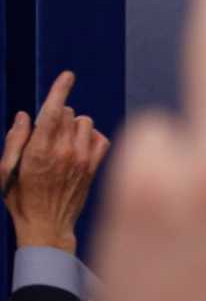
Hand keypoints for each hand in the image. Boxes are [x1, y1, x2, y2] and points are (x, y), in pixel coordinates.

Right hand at [1, 71, 109, 251]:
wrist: (47, 225)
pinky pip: (100, 138)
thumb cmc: (21, 199)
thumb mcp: (5, 170)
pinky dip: (90, 137)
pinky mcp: (94, 167)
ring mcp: (83, 159)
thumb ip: (15, 140)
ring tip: (61, 142)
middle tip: (44, 134)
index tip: (68, 75)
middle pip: (67, 113)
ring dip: (72, 125)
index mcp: (39, 150)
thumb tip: (25, 115)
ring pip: (85, 122)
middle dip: (55, 115)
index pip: (53, 111)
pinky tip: (78, 147)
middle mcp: (65, 152)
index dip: (60, 89)